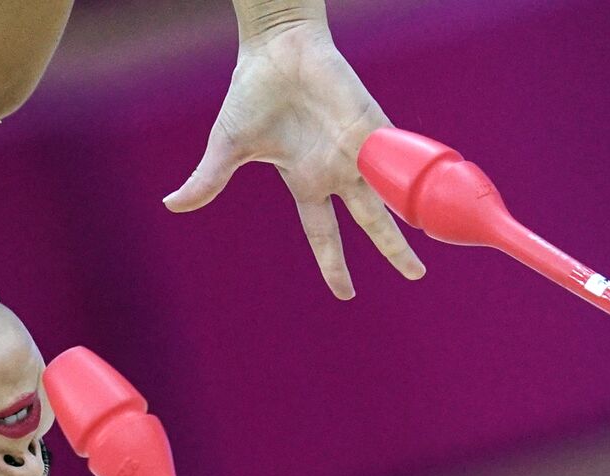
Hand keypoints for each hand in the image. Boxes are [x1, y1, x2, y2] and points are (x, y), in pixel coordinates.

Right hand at [164, 22, 424, 298]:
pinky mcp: (374, 125)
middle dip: (394, 250)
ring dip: (414, 217)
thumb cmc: (253, 92)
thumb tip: (171, 205)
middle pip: (373, 222)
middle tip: (416, 274)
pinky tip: (434, 196)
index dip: (334, 265)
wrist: (277, 47)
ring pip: (394, 193)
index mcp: (306, 182)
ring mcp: (359, 150)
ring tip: (438, 239)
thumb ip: (208, 181)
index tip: (346, 294)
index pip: (325, 235)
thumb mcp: (228, 146)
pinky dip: (414, 178)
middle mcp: (337, 171)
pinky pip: (398, 158)